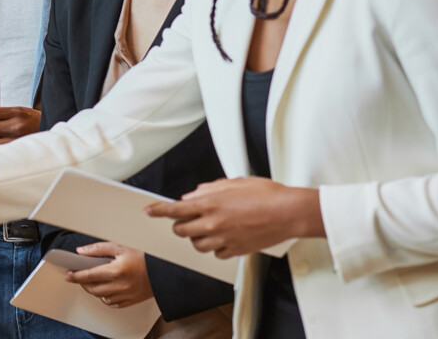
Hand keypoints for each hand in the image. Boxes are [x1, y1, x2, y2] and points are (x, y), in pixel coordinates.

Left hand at [65, 242, 152, 307]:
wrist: (163, 270)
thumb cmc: (144, 257)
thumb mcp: (120, 247)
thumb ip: (98, 249)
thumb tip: (82, 252)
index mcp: (116, 270)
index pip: (89, 275)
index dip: (75, 275)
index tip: (68, 274)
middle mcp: (120, 285)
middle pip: (92, 289)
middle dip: (82, 283)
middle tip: (79, 276)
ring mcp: (126, 295)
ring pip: (101, 297)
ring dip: (93, 290)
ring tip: (93, 281)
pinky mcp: (131, 301)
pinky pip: (112, 303)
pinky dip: (105, 297)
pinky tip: (106, 289)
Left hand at [145, 177, 323, 258]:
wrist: (290, 212)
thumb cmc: (266, 194)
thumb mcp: (233, 183)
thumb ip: (208, 189)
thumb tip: (191, 197)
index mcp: (210, 203)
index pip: (174, 209)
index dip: (157, 211)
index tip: (147, 211)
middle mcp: (213, 222)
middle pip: (180, 230)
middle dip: (180, 224)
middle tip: (186, 219)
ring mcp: (224, 238)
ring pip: (196, 244)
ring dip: (196, 237)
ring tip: (207, 228)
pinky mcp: (236, 251)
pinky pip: (215, 253)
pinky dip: (215, 247)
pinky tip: (223, 238)